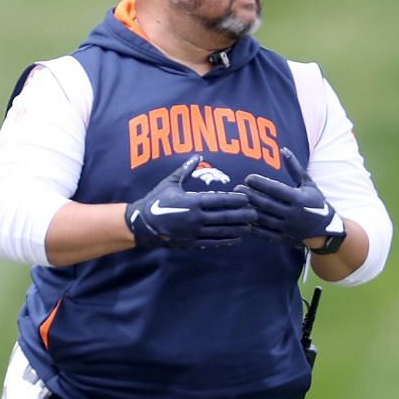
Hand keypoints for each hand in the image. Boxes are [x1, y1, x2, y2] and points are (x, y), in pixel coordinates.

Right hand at [127, 154, 257, 248]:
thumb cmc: (156, 200)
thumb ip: (185, 169)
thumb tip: (197, 155)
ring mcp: (194, 232)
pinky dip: (226, 241)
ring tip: (251, 227)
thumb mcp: (170, 182)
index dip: (234, 199)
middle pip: (224, 217)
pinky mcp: (191, 242)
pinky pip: (212, 242)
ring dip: (237, 229)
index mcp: (192, 202)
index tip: (247, 198)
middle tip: (256, 214)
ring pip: (220, 231)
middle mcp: (195, 218)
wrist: (142, 224)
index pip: (218, 200)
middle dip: (242, 215)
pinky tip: (237, 239)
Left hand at [239, 148, 344, 247]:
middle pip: (266, 204)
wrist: (325, 231)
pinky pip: (264, 233)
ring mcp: (288, 228)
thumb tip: (283, 149)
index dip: (260, 183)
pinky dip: (252, 226)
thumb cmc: (315, 202)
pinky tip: (243, 218)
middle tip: (237, 188)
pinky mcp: (283, 239)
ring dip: (248, 210)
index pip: (276, 190)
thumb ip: (295, 168)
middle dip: (250, 196)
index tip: (248, 178)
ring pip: (263, 219)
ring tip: (237, 202)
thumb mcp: (308, 183)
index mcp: (299, 199)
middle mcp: (293, 214)